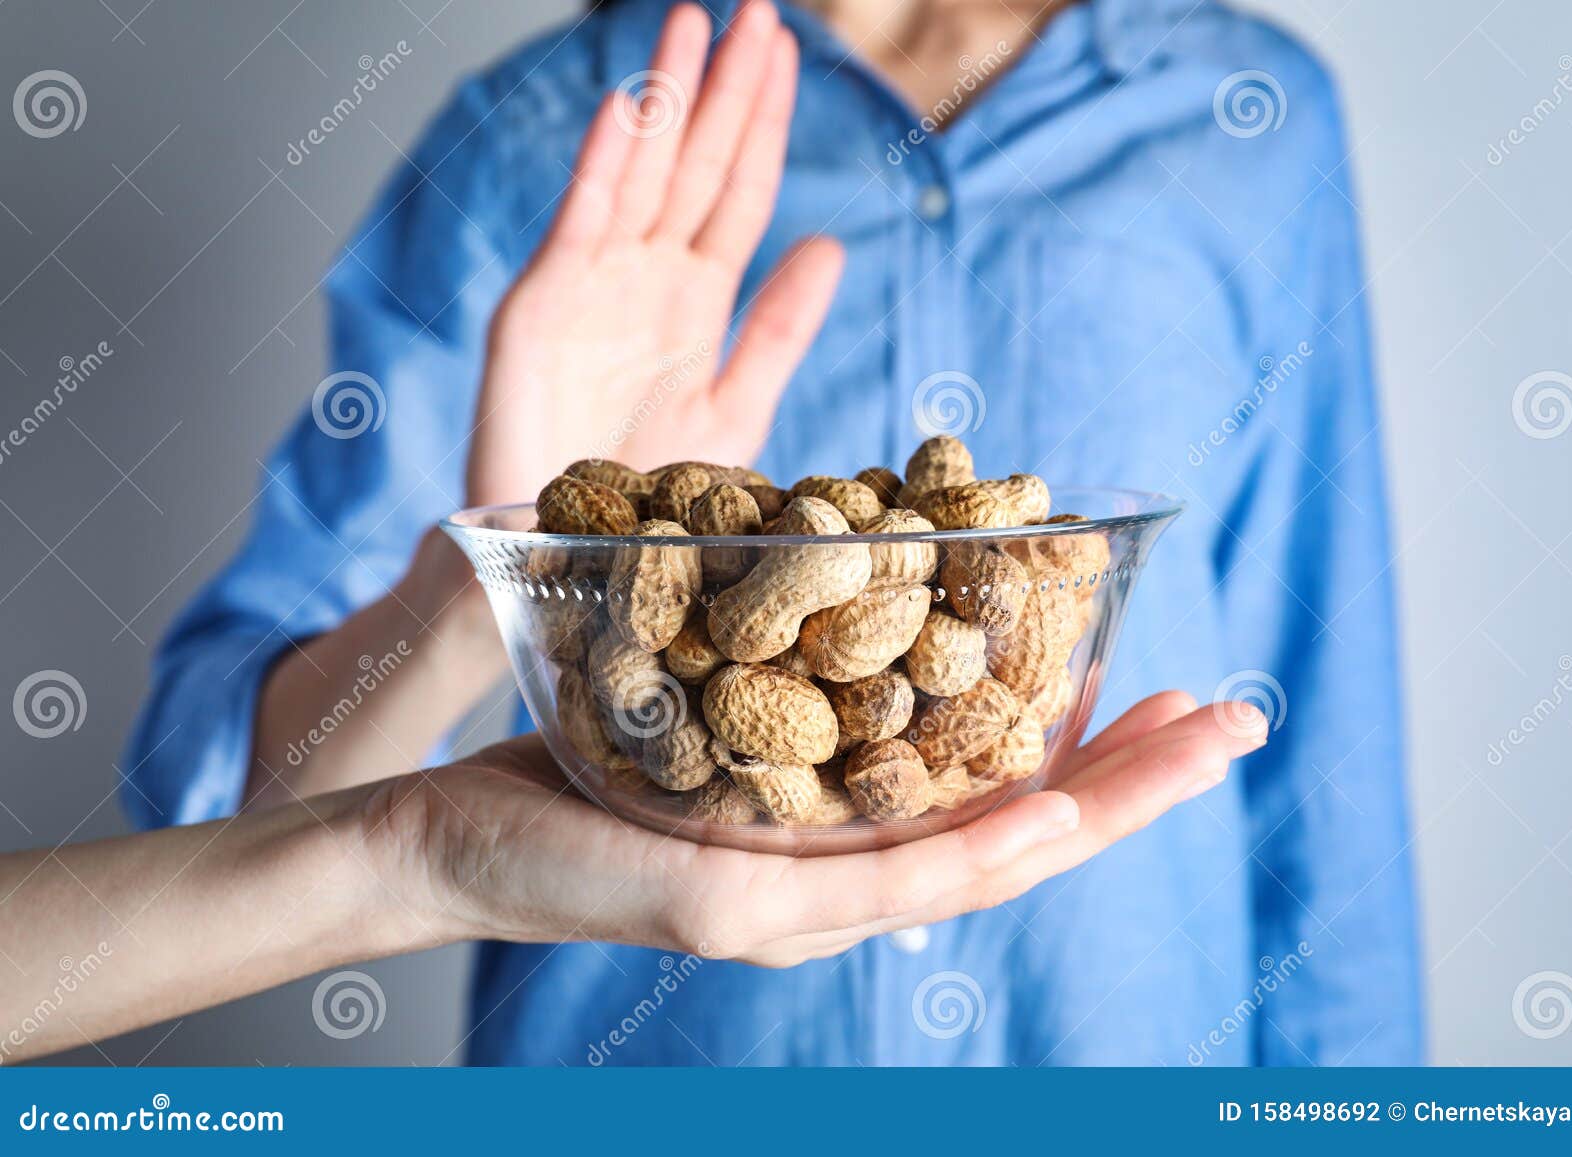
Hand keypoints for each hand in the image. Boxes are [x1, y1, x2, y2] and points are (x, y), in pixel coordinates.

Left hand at [367, 692, 1266, 966]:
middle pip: (1014, 837)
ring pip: (974, 866)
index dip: (1093, 756)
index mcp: (834, 836)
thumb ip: (783, 676)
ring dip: (1092, 814)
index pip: (988, 798)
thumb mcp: (699, 709)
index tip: (1174, 693)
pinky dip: (974, 851)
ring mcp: (794, 909)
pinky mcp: (735, 908)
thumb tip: (852, 597)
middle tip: (1240, 722)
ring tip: (1193, 753)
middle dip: (1134, 783)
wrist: (442, 839)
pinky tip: (1051, 817)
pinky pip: (872, 879)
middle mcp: (834, 886)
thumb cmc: (571, 768)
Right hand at [467, 1, 843, 505]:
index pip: (738, 193)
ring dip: (668, 99)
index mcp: (693, 299)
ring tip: (694, 25)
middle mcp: (645, 277)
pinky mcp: (541, 308)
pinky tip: (631, 110)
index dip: (764, 125)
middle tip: (758, 13)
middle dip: (726, 91)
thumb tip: (830, 246)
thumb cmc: (641, 488)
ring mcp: (591, 285)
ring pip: (639, 174)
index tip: (788, 55)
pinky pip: (580, 226)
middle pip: (695, 165)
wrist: (558, 553)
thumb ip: (778, 329)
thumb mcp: (735, 408)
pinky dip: (604, 169)